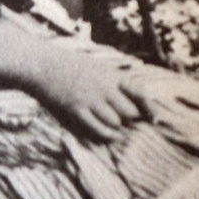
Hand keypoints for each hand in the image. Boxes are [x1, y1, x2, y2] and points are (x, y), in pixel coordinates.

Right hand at [25, 47, 152, 141]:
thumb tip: (129, 96)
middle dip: (131, 119)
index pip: (139, 91)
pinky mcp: (76, 110)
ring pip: (116, 122)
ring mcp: (90, 99)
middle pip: (130, 112)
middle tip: (128, 123)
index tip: (156, 118)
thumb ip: (113, 80)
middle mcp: (104, 88)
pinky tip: (110, 135)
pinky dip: (107, 134)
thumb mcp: (96, 67)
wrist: (42, 64)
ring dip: (117, 126)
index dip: (150, 106)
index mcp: (111, 75)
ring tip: (113, 124)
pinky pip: (98, 128)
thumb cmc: (69, 65)